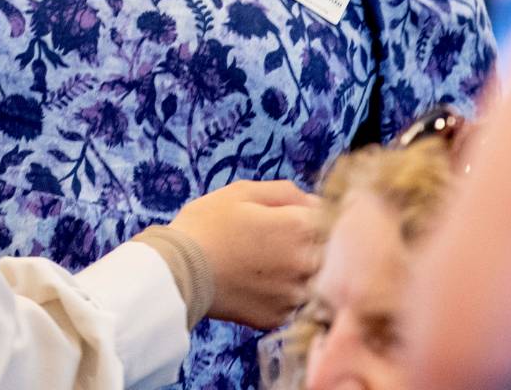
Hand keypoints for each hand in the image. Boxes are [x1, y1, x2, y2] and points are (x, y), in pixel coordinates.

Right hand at [166, 179, 323, 328]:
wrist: (177, 272)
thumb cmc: (207, 224)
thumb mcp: (242, 191)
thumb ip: (286, 192)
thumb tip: (315, 203)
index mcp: (300, 227)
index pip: (333, 221)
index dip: (315, 217)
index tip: (297, 218)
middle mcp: (306, 264)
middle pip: (328, 254)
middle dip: (309, 246)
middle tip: (276, 242)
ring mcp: (293, 295)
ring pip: (312, 282)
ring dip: (297, 273)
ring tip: (264, 264)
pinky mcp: (278, 318)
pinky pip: (291, 304)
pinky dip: (279, 295)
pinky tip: (256, 284)